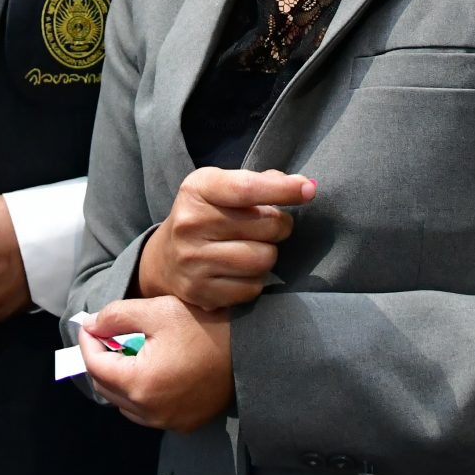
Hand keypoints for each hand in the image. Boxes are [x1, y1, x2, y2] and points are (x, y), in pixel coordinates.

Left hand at [77, 295, 233, 431]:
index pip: (95, 366)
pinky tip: (152, 371)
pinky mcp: (183, 424)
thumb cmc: (205, 326)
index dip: (87, 344)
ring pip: (124, 404)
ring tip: (131, 353)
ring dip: (120, 380)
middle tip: (107, 337)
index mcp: (139, 383)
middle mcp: (149, 411)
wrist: (250, 350)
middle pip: (105, 388)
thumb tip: (90, 325)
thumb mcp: (157, 311)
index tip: (89, 327)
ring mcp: (167, 422)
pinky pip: (147, 413)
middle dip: (101, 361)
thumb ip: (116, 316)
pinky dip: (140, 394)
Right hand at [139, 168, 314, 311]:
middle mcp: (190, 223)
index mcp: (197, 189)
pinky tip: (241, 270)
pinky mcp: (200, 291)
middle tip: (269, 226)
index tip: (308, 190)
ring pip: (263, 259)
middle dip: (279, 226)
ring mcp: (192, 260)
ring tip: (253, 247)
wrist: (166, 257)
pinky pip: (252, 288)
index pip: (247, 188)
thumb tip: (305, 186)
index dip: (283, 190)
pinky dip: (255, 280)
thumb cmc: (207, 214)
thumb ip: (262, 183)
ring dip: (268, 254)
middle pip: (267, 226)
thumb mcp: (223, 188)